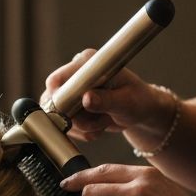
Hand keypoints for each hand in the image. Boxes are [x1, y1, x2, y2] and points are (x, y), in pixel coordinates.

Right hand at [42, 49, 175, 143]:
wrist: (141, 110)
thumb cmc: (139, 101)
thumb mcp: (126, 102)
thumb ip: (106, 100)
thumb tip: (86, 98)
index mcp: (88, 63)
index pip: (57, 80)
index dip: (60, 100)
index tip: (72, 117)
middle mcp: (76, 73)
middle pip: (54, 101)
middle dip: (75, 120)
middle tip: (98, 124)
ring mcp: (71, 90)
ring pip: (59, 116)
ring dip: (81, 128)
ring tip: (103, 124)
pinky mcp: (71, 105)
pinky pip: (66, 125)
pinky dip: (81, 132)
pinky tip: (98, 127)